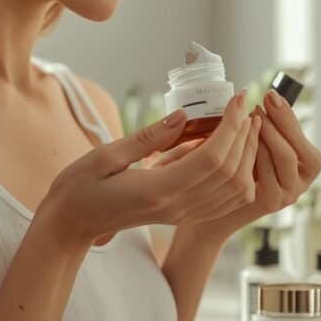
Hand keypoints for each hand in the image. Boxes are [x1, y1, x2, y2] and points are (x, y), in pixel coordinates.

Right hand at [38, 91, 261, 248]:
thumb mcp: (105, 155)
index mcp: (158, 190)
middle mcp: (177, 207)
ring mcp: (182, 214)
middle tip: (246, 104)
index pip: (212, 158)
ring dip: (247, 154)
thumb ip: (147, 137)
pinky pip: (225, 200)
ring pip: (235, 189)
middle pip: (231, 173)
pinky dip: (240, 174)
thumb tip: (183, 115)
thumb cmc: (80, 187)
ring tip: (246, 123)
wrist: (73, 223)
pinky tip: (235, 150)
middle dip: (245, 135)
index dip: (231, 126)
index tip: (237, 97)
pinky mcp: (183, 215)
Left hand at [190, 88, 320, 243]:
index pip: (300, 135)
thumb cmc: (239, 168)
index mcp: (307, 163)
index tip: (270, 94)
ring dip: (267, 135)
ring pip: (285, 157)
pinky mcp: (271, 202)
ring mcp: (288, 194)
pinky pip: (267, 173)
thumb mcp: (261, 143)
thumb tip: (271, 97)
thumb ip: (270, 126)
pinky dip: (257, 154)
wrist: (216, 205)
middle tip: (257, 106)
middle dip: (277, 123)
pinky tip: (242, 142)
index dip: (286, 114)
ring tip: (249, 119)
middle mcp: (302, 181)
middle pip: (295, 148)